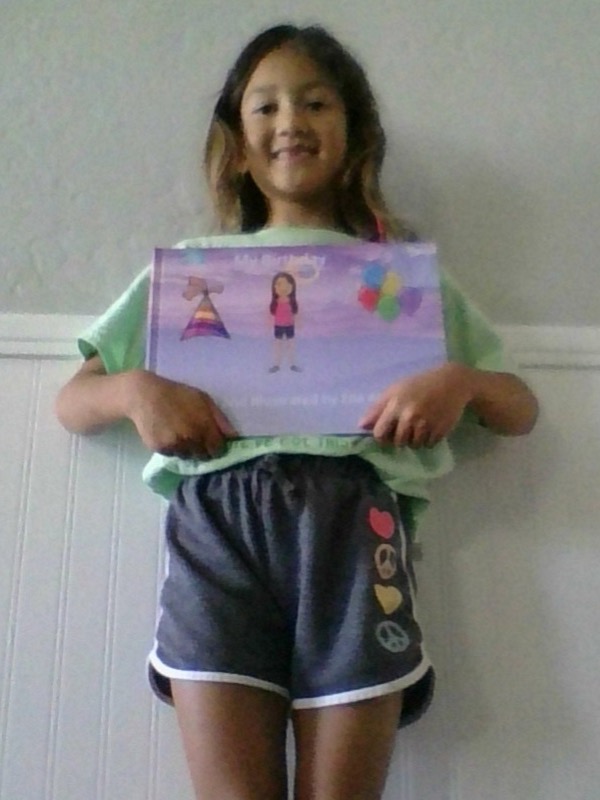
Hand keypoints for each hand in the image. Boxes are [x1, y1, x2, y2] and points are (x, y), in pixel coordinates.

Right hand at [127, 370, 237, 457]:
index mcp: (204, 426)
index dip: (217, 447)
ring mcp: (175, 446)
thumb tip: (234, 437)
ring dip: (188, 450)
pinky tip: (169, 434)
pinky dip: (173, 448)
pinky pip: (173, 455)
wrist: (145, 396)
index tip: (213, 442)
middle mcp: (191, 439)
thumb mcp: (204, 400)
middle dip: (203, 449)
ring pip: (187, 457)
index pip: (218, 450)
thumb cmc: (178, 394)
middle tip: (196, 438)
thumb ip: (220, 419)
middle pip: (203, 456)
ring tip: (181, 434)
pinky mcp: (161, 449)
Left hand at [358, 363, 473, 447]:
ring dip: (415, 440)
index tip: (387, 433)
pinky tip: (431, 426)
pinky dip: (428, 440)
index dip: (382, 436)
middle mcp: (410, 416)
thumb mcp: (396, 389)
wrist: (453, 382)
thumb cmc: (420, 384)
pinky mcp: (440, 431)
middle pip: (397, 442)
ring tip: (420, 426)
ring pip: (414, 445)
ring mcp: (426, 424)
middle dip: (400, 438)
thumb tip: (362, 426)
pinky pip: (428, 445)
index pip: (379, 433)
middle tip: (407, 427)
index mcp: (395, 404)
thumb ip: (377, 408)